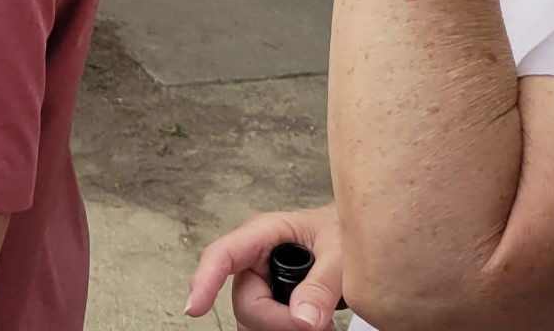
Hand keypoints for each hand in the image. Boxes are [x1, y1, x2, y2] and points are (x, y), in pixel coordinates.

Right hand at [186, 205, 343, 329]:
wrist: (358, 241)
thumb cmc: (341, 232)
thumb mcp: (340, 253)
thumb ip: (321, 284)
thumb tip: (303, 318)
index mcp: (262, 235)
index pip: (222, 255)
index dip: (204, 281)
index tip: (195, 308)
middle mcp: (253, 261)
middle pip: (246, 303)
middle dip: (280, 320)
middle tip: (320, 322)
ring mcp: (259, 285)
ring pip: (253, 321)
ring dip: (284, 328)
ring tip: (321, 321)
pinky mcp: (268, 304)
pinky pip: (263, 327)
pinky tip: (311, 325)